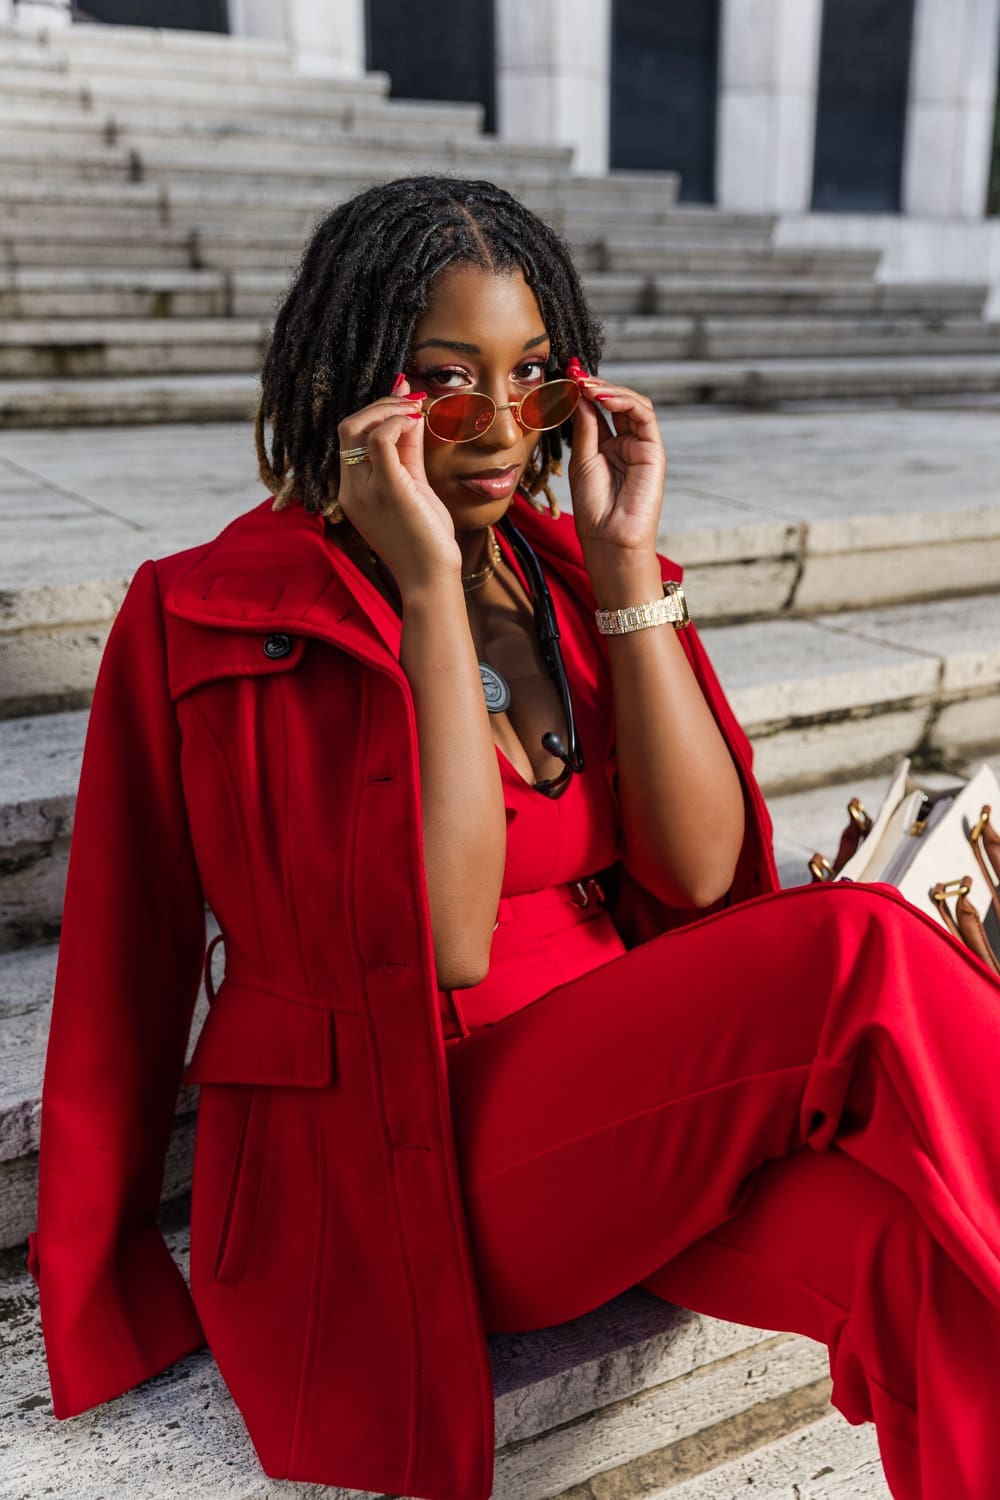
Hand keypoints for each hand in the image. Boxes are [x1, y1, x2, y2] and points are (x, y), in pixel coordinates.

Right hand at [336, 375, 462, 592]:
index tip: (404, 402)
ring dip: (388, 409)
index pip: (351, 438)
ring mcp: (365, 489)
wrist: (429, 578)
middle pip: (348, 427)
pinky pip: (380, 441)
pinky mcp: (388, 490)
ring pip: (358, 427)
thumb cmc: (424, 539)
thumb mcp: (413, 488)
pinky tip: (415, 423)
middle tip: (409, 401)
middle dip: (379, 405)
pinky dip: (397, 423)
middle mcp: (351, 489)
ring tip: (415, 410)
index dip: (376, 412)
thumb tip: (410, 415)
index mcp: (352, 490)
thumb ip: (408, 452)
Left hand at [564, 358, 666, 554]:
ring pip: (632, 404)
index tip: (565, 376)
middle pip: (615, 402)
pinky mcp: (654, 450)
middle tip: (574, 374)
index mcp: (606, 446)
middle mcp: (626, 442)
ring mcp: (642, 445)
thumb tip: (580, 394)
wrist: (609, 538)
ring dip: (608, 390)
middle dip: (595, 385)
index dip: (583, 392)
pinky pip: (644, 416)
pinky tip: (602, 398)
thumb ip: (584, 427)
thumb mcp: (582, 460)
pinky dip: (624, 402)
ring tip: (586, 385)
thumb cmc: (594, 507)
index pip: (597, 409)